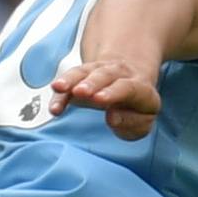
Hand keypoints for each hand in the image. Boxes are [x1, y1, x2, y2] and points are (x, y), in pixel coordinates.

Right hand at [46, 54, 162, 139]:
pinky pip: (69, 82)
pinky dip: (59, 94)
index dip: (113, 92)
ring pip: (84, 72)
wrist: (129, 78)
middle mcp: (119, 74)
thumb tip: (113, 118)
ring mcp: (98, 72)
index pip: (128, 87)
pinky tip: (53, 107)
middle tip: (80, 92)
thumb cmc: (136, 108)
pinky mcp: (81, 77)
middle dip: (91, 83)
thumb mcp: (144, 120)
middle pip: (104, 75)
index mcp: (140, 87)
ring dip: (70, 80)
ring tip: (58, 88)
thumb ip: (133, 124)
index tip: (98, 100)